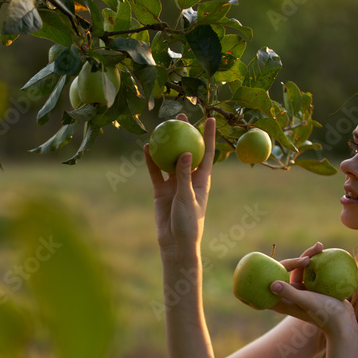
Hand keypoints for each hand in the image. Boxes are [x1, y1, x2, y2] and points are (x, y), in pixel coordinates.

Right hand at [145, 115, 215, 261]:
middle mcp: (189, 178)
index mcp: (202, 180)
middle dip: (185, 133)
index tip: (209, 118)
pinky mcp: (161, 190)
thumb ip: (185, 175)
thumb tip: (186, 152)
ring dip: (167, 143)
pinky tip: (147, 148)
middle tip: (181, 115)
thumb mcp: (188, 198)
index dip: (209, 136)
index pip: (207, 153)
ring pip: (170, 158)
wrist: (175, 242)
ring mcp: (174, 183)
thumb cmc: (188, 223)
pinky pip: (156, 171)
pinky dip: (152, 161)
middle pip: (188, 151)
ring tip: (163, 127)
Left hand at [268, 242, 357, 339]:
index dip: (274, 266)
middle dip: (298, 258)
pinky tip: (324, 252)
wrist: (344, 323)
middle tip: (315, 248)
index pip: (272, 279)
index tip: (285, 257)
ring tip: (320, 246)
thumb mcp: (307, 301)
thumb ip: (290, 293)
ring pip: (300, 270)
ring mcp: (301, 292)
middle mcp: (289, 295)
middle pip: (287, 271)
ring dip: (308, 257)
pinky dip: (316, 263)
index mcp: (282, 300)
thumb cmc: (325, 314)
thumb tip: (271, 284)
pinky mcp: (312, 290)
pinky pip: (311, 272)